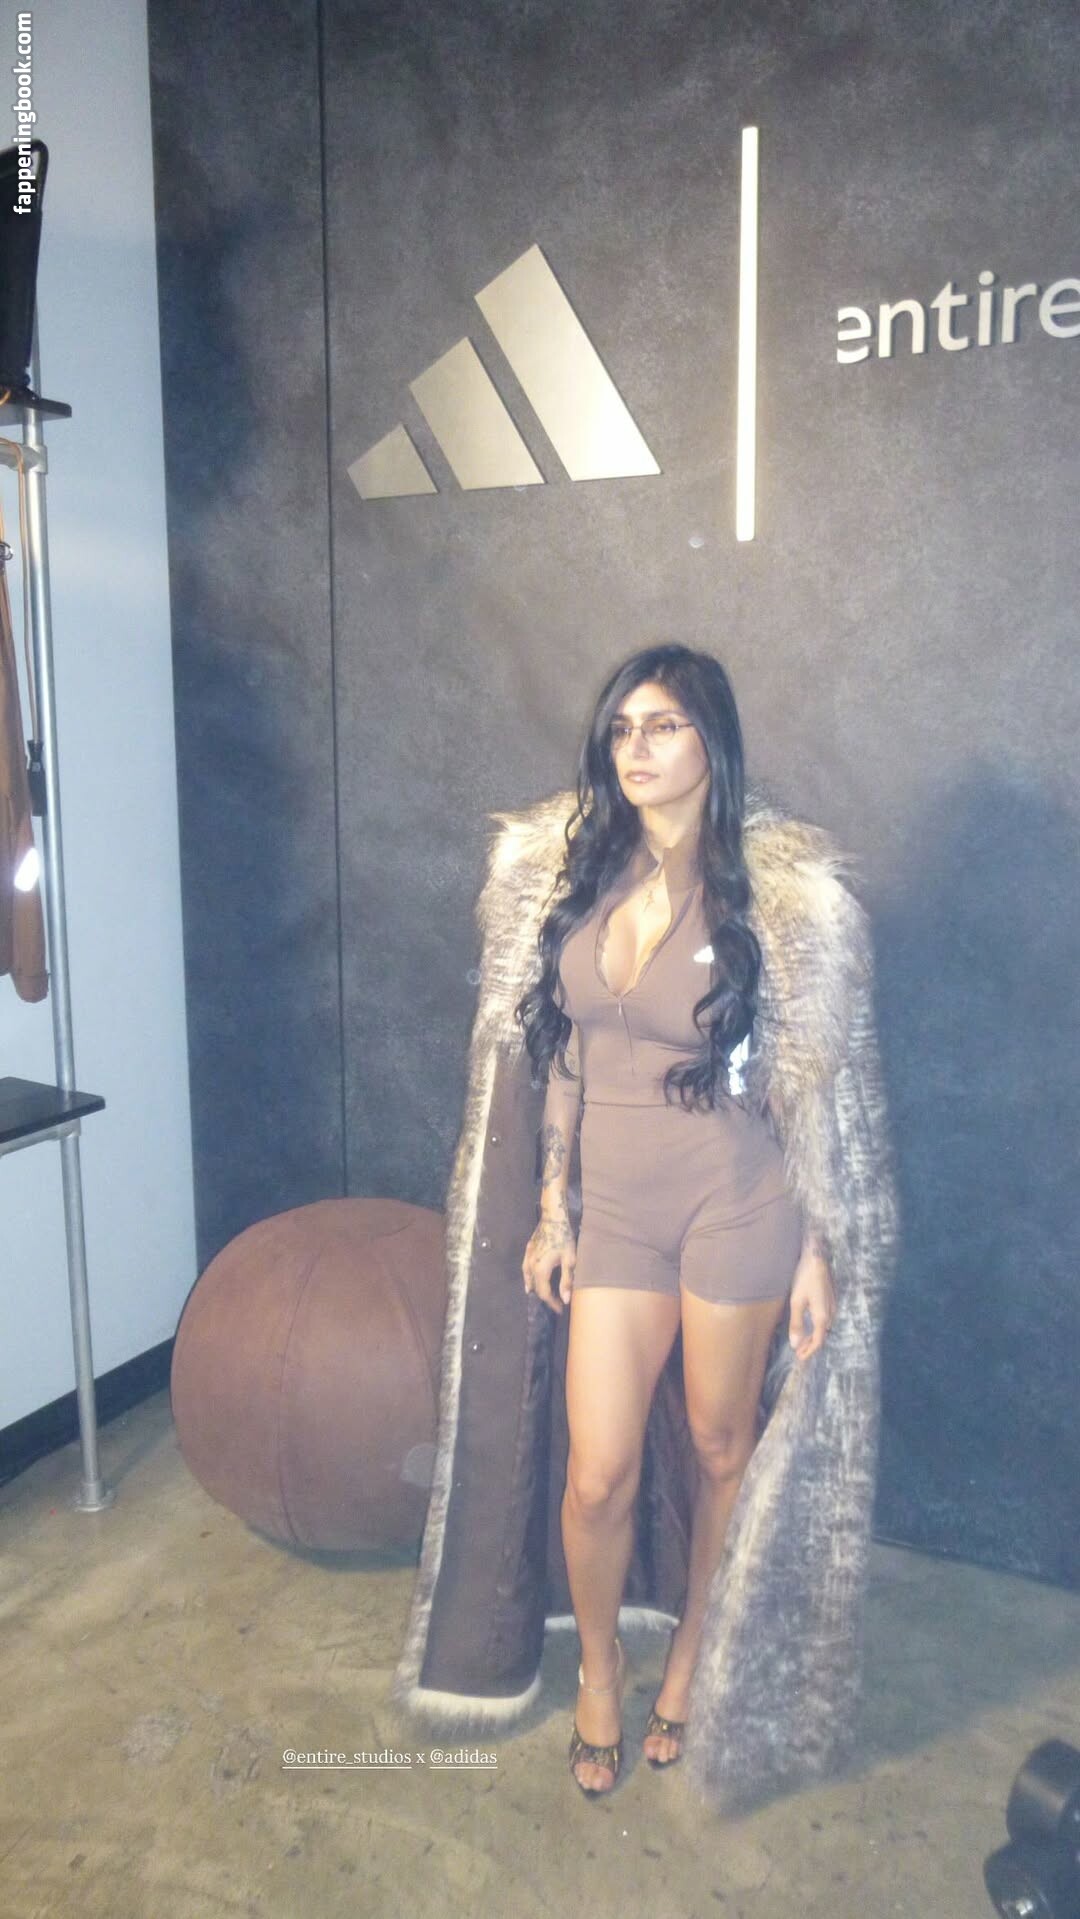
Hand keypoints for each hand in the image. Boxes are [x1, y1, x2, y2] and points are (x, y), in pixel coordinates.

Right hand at [522, 1206, 575, 1314]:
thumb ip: (567, 1281)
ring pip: (528, 1280)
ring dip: (536, 1290)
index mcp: (541, 1270)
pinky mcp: (527, 1251)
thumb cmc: (564, 1239)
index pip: (544, 1293)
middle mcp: (531, 1267)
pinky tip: (529, 1283)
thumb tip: (565, 1299)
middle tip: (556, 1303)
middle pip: (536, 1288)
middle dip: (546, 1298)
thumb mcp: (569, 1260)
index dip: (552, 1303)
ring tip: (544, 1297)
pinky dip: (527, 1279)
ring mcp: (527, 1258)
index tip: (560, 1309)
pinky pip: (525, 1270)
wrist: (553, 1219)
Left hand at [788, 1245, 835, 1362]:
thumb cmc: (804, 1279)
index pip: (818, 1341)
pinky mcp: (831, 1299)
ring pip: (823, 1327)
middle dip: (810, 1345)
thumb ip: (796, 1324)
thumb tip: (795, 1344)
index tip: (799, 1357)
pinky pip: (825, 1319)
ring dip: (813, 1335)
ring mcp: (832, 1306)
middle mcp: (831, 1314)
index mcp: (823, 1317)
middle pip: (821, 1335)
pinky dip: (816, 1326)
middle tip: (798, 1351)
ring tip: (801, 1339)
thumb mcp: (796, 1302)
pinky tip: (809, 1323)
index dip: (809, 1351)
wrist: (817, 1259)